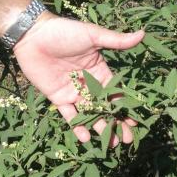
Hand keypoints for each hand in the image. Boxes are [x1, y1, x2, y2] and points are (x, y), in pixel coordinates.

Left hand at [12, 12, 143, 145]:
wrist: (34, 35)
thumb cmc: (65, 32)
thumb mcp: (93, 36)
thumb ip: (116, 41)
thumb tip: (142, 34)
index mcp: (100, 70)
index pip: (116, 92)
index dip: (125, 107)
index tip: (135, 121)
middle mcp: (88, 84)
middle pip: (105, 107)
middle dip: (116, 123)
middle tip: (126, 140)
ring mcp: (73, 92)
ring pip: (90, 114)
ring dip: (100, 128)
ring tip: (111, 144)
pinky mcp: (58, 98)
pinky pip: (69, 115)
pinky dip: (77, 126)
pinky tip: (86, 139)